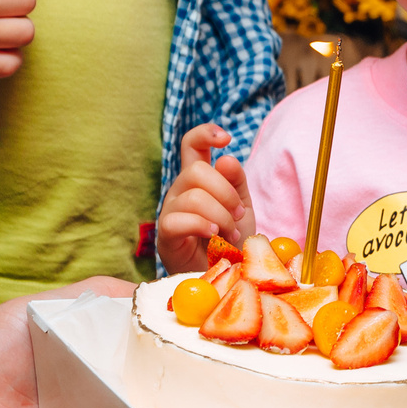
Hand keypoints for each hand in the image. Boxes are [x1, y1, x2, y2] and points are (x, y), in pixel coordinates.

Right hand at [156, 121, 250, 272]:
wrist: (224, 274)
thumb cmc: (229, 240)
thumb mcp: (241, 207)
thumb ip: (236, 182)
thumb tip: (225, 158)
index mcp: (197, 179)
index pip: (191, 144)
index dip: (205, 134)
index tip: (226, 139)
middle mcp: (180, 190)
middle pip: (196, 171)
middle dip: (225, 192)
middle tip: (238, 214)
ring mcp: (170, 210)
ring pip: (193, 197)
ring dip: (220, 215)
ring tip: (229, 233)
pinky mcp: (165, 234)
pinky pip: (178, 220)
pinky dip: (202, 226)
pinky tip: (214, 235)